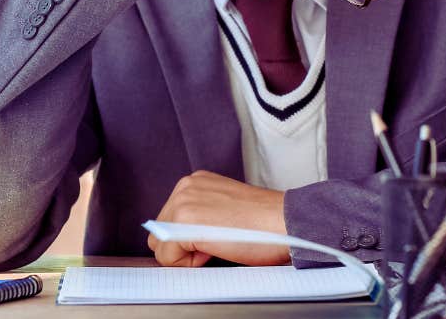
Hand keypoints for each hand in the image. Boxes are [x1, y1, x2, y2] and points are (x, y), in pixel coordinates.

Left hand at [146, 170, 290, 266]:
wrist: (285, 222)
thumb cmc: (264, 222)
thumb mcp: (225, 207)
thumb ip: (201, 213)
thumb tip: (179, 238)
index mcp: (195, 182)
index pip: (169, 220)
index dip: (191, 238)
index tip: (217, 235)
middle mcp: (185, 187)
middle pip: (160, 232)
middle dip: (184, 246)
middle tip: (218, 243)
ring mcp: (183, 202)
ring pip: (160, 246)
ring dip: (185, 255)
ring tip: (216, 245)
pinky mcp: (183, 221)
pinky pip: (166, 256)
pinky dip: (188, 263)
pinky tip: (214, 250)